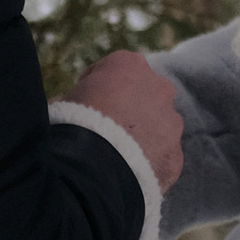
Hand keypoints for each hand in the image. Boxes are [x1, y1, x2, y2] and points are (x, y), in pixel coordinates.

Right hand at [62, 49, 185, 191]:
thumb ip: (78, 96)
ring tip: (118, 158)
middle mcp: (158, 87)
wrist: (94, 168)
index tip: (87, 103)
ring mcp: (172, 123)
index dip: (99, 88)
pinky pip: (161, 157)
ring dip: (143, 137)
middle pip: (144, 96)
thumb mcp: (64, 100)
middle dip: (129, 110)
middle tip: (107, 131)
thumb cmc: (73, 125)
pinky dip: (148, 164)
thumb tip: (73, 105)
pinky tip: (128, 175)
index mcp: (129, 65)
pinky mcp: (175, 155)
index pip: (116, 71)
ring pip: (158, 127)